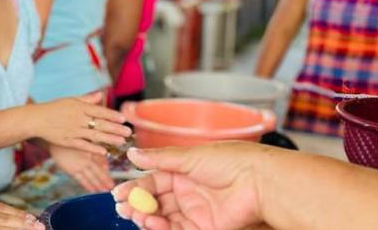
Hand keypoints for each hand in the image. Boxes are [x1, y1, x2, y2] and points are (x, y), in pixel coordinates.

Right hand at [34, 91, 131, 154]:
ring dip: (109, 139)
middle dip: (115, 128)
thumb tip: (101, 95)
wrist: (36, 119)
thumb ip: (87, 99)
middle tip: (128, 132)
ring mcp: (73, 130)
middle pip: (99, 124)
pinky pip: (83, 145)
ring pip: (94, 136)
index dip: (111, 115)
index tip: (123, 119)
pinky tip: (104, 152)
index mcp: (79, 107)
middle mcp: (77, 118)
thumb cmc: (54, 108)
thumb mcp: (70, 100)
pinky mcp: (68, 141)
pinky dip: (94, 148)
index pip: (99, 111)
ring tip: (121, 142)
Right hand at [50, 144, 113, 192]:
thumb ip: (97, 155)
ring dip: (97, 186)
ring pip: (89, 179)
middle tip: (110, 191)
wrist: (56, 142)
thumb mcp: (88, 145)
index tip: (112, 184)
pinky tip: (92, 190)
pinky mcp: (70, 170)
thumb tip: (106, 166)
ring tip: (103, 192)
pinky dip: (87, 186)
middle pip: (96, 175)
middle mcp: (85, 161)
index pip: (100, 167)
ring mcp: (77, 167)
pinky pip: (80, 180)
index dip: (106, 177)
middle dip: (104, 183)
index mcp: (90, 154)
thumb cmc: (74, 142)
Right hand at [112, 143, 263, 229]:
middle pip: (155, 201)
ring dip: (147, 217)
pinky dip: (162, 228)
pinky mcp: (204, 227)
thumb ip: (159, 159)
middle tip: (123, 208)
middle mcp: (187, 191)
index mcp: (182, 171)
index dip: (135, 187)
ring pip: (163, 217)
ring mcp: (195, 210)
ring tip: (136, 215)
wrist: (259, 181)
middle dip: (137, 205)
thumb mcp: (189, 156)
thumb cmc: (230, 161)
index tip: (118, 194)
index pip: (152, 181)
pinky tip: (152, 222)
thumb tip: (132, 154)